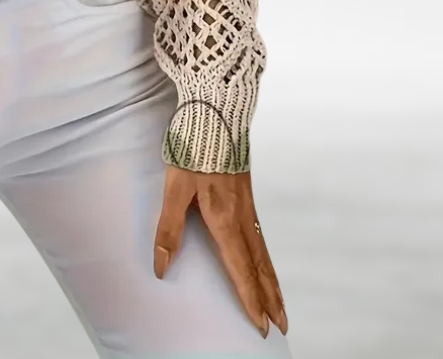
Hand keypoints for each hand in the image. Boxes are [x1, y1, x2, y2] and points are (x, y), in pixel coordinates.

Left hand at [153, 164, 286, 337]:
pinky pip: (260, 235)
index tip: (261, 326)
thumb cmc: (192, 150)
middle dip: (270, 298)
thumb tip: (161, 266)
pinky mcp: (246, 193)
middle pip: (260, 267)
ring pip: (264, 252)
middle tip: (281, 326)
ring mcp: (247, 206)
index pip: (240, 270)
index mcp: (224, 220)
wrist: (216, 114)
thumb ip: (169, 227)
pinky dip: (267, 258)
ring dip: (272, 281)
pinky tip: (264, 260)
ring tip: (279, 304)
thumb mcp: (174, 187)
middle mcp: (241, 217)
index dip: (250, 299)